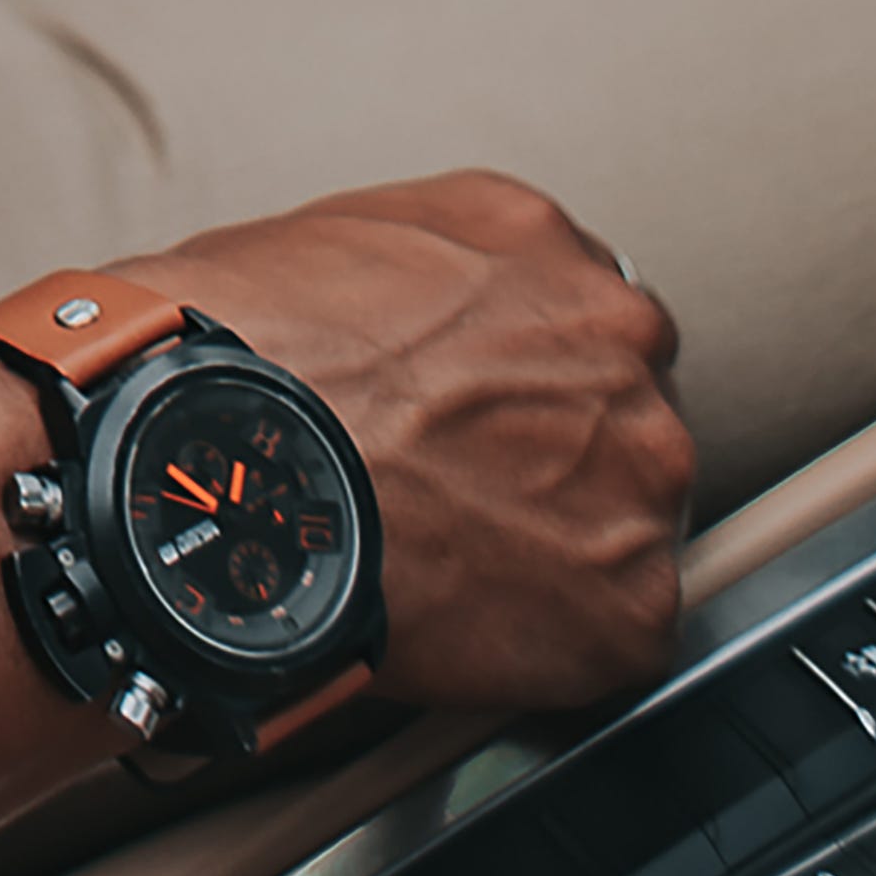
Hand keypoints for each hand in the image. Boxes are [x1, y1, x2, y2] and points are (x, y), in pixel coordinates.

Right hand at [126, 168, 692, 717]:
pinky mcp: (635, 599)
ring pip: (627, 518)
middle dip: (556, 452)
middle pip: (617, 407)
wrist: (234, 461)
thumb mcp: (340, 237)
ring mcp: (642, 471)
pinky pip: (618, 627)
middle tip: (463, 488)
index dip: (523, 374)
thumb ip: (433, 272)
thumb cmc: (248, 353)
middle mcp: (619, 340)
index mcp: (541, 242)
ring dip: (563, 542)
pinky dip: (556, 638)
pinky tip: (473, 618)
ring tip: (457, 558)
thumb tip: (426, 321)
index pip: (575, 312)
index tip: (483, 415)